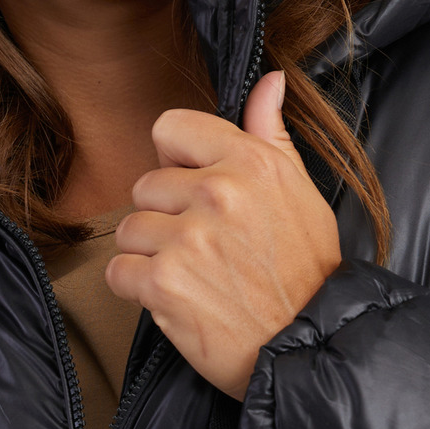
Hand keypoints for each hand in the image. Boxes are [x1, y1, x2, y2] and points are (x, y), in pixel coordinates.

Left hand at [106, 71, 341, 398]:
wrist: (310, 347)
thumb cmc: (307, 274)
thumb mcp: (301, 193)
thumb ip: (272, 134)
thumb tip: (270, 81)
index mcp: (250, 162)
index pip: (170, 129)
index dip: (178, 163)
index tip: (199, 194)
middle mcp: (218, 193)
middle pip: (146, 186)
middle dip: (166, 218)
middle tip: (206, 250)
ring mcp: (188, 239)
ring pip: (129, 230)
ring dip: (151, 256)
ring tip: (195, 277)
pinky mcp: (164, 284)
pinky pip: (119, 272)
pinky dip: (139, 291)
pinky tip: (178, 299)